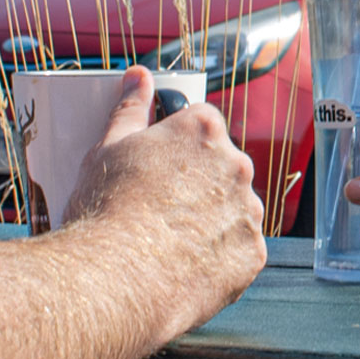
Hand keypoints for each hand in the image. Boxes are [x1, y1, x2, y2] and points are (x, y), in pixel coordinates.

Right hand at [62, 69, 265, 331]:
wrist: (116, 280)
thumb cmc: (107, 211)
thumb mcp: (107, 147)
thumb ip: (131, 107)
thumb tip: (138, 78)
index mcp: (203, 129)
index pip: (202, 124)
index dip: (178, 147)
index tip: (160, 169)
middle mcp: (235, 163)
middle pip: (222, 166)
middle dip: (198, 183)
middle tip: (161, 208)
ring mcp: (248, 210)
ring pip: (234, 208)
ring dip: (213, 219)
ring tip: (171, 242)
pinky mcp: (253, 255)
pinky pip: (240, 250)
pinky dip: (221, 257)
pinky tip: (188, 265)